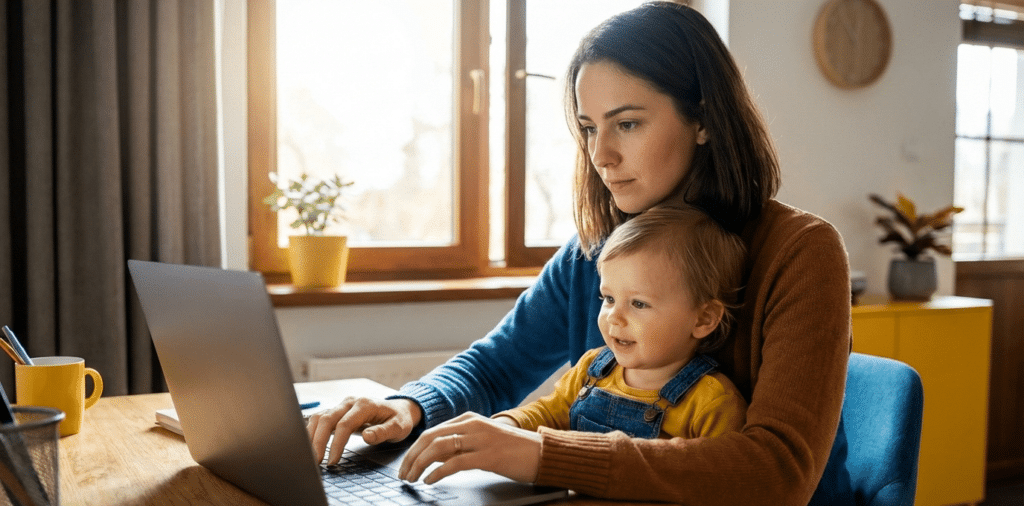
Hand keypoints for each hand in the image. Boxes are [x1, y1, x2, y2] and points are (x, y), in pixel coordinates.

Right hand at [307, 397, 421, 464]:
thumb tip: (366, 437)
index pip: (344, 424)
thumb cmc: (399, 419)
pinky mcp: (338, 411)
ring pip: (319, 417)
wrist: (399, 409)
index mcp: (365, 405)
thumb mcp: (398, 427)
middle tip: (316, 462)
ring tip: (310, 455)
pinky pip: (320, 419)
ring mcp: (342, 405)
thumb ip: (383, 432)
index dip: (336, 444)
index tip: (332, 461)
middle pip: (327, 419)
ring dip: (311, 435)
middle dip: (318, 441)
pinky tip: (309, 445)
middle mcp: (350, 402)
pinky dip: (312, 431)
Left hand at [398, 412, 540, 484]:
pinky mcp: (488, 455)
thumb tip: (432, 456)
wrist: (542, 453)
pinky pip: (455, 463)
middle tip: (403, 474)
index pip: (432, 431)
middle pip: (430, 438)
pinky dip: (437, 472)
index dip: (415, 449)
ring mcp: (481, 439)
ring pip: (439, 448)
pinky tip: (430, 481)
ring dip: (420, 465)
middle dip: (412, 457)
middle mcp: (473, 425)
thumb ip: (458, 446)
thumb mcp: (482, 442)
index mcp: (469, 419)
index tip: (406, 464)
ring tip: (412, 479)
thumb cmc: (513, 450)